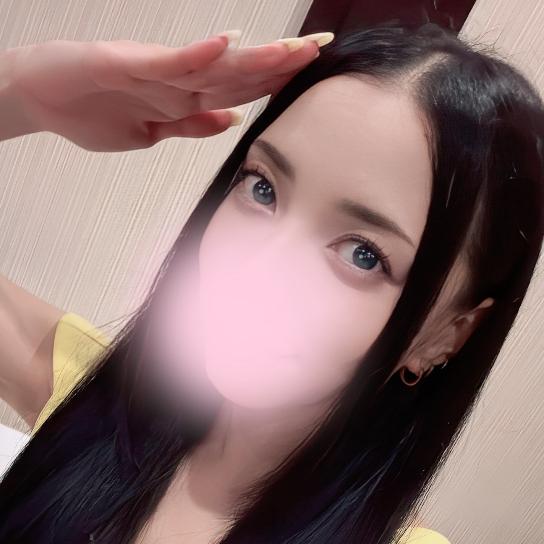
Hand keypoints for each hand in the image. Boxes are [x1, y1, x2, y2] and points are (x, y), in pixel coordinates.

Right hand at [7, 32, 325, 151]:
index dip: (275, 79)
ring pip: (215, 63)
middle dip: (280, 62)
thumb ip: (190, 126)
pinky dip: (200, 53)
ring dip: (255, 56)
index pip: (240, 88)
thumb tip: (232, 122)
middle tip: (320, 49)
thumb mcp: (149, 134)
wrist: (39, 100)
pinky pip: (171, 61)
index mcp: (182, 98)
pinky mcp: (128, 62)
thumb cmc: (88, 113)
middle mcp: (176, 79)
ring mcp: (155, 69)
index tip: (310, 71)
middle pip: (238, 71)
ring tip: (293, 48)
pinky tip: (229, 43)